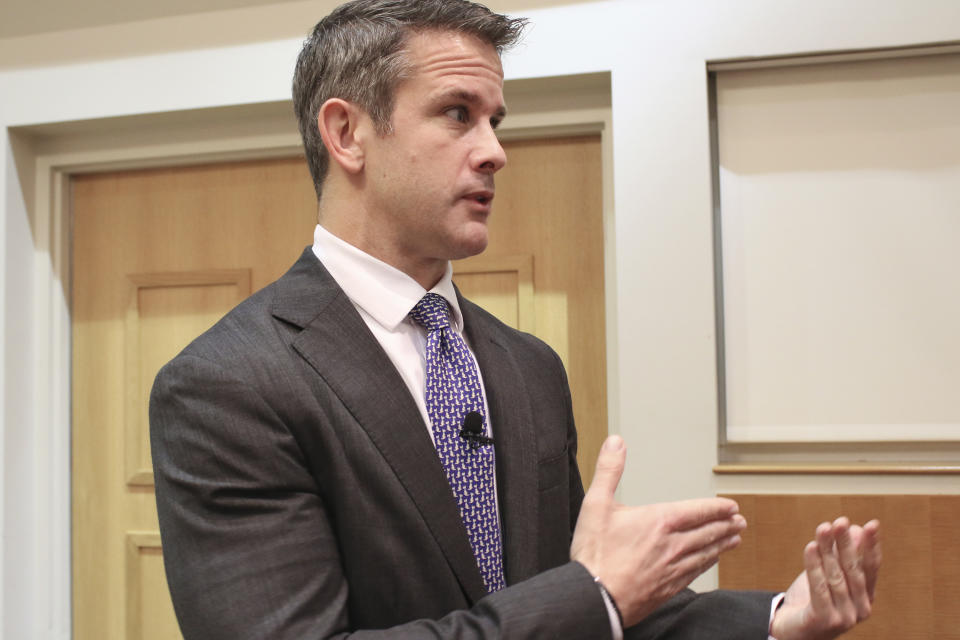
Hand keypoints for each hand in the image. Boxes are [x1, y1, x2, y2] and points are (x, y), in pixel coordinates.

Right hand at [570, 435, 746, 626]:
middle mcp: (672, 544)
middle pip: (708, 532)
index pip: (698, 511)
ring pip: (706, 553)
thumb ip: (609, 470)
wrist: (595, 597)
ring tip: (735, 539)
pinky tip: (711, 562)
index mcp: (659, 521)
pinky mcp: (668, 588)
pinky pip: (696, 572)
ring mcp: (673, 568)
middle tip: (740, 521)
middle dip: (726, 525)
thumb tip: (616, 443)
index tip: (731, 506)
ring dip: (723, 544)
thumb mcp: (596, 503)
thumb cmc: (595, 554)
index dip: (717, 507)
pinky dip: (708, 564)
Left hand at [770, 518, 881, 639]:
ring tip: (822, 528)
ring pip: (835, 576)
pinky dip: (814, 566)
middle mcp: (860, 609)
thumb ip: (843, 556)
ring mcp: (844, 617)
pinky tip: (810, 548)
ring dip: (827, 550)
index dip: (871, 546)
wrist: (793, 631)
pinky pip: (818, 588)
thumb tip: (857, 529)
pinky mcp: (824, 620)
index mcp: (866, 597)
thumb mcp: (830, 574)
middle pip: (853, 570)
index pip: (871, 567)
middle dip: (846, 543)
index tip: (873, 525)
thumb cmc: (813, 600)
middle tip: (840, 522)